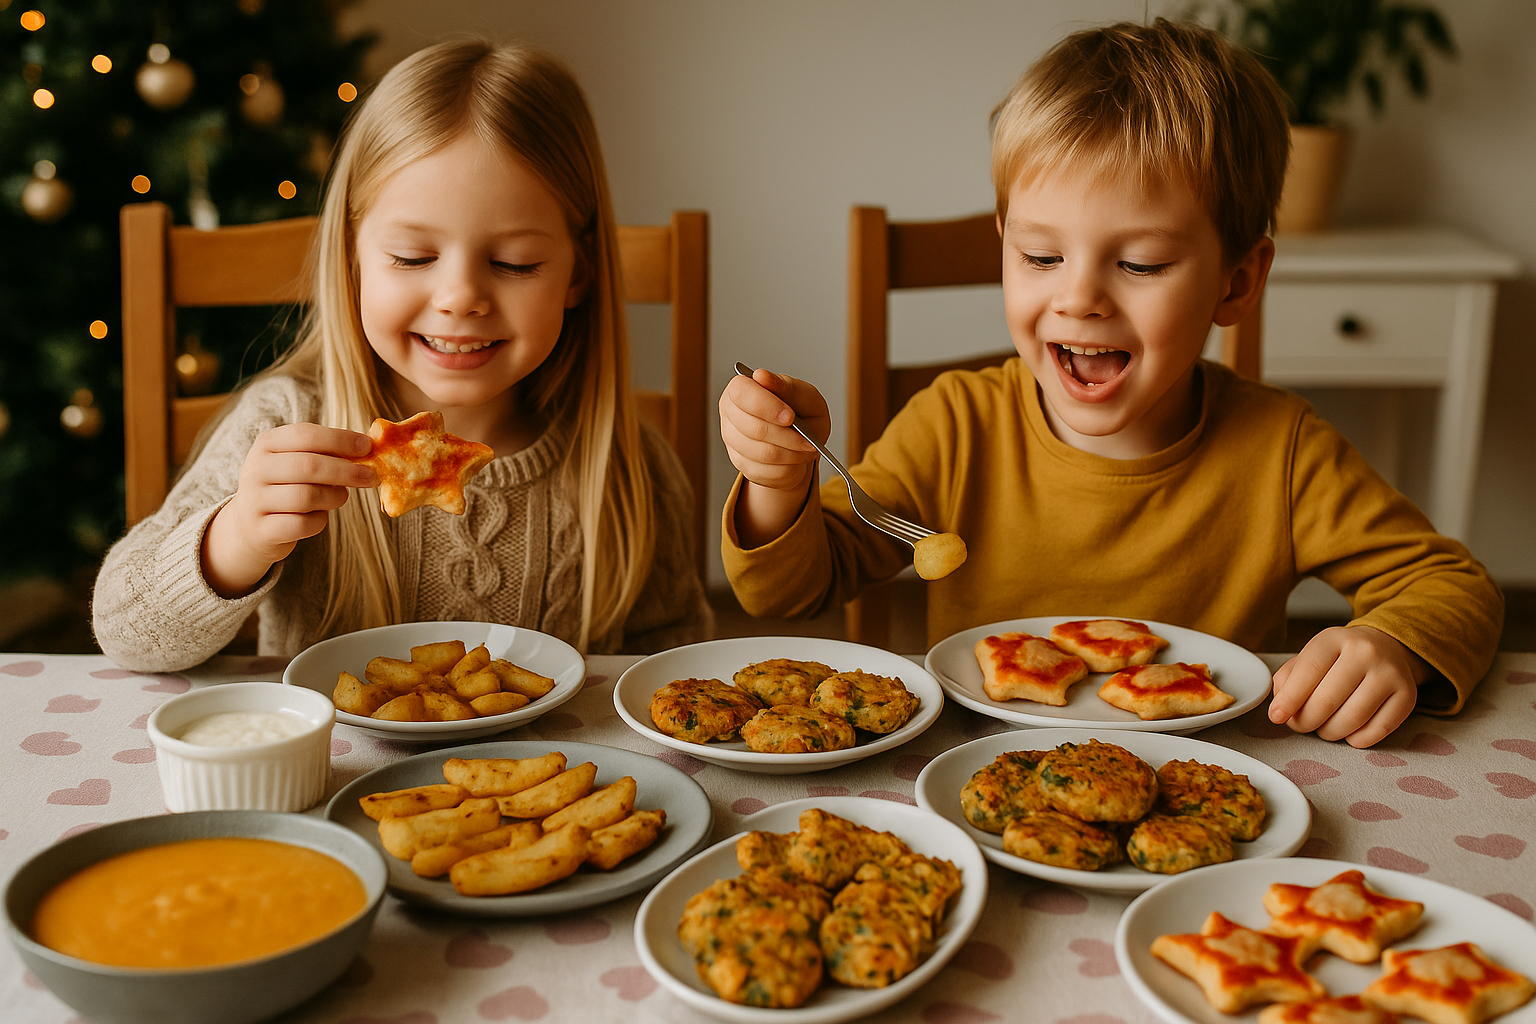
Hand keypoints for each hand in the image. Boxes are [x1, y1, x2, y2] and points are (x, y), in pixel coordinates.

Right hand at [201, 423, 376, 597]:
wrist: (249, 526)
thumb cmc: (286, 487)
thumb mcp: (297, 462)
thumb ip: (327, 453)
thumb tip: (370, 447)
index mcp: (267, 444)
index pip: (305, 434)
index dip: (340, 439)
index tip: (368, 447)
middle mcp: (255, 469)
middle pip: (308, 466)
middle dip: (346, 471)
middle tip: (371, 476)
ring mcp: (254, 500)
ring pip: (307, 496)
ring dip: (334, 497)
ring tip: (340, 497)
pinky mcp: (262, 530)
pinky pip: (303, 524)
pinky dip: (320, 521)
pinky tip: (319, 516)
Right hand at [719, 367, 830, 547]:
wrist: (804, 440)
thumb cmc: (802, 411)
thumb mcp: (803, 395)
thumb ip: (785, 386)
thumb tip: (760, 376)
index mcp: (740, 389)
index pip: (742, 393)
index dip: (767, 406)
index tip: (790, 417)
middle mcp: (730, 414)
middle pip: (753, 428)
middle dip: (787, 437)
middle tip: (809, 441)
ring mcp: (733, 442)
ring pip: (762, 454)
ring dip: (791, 454)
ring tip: (807, 449)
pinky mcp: (742, 465)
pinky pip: (766, 472)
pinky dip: (788, 468)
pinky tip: (796, 459)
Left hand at [1268, 624, 1427, 746]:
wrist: (1386, 647)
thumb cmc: (1339, 657)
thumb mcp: (1311, 655)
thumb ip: (1289, 679)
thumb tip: (1280, 710)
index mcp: (1334, 638)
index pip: (1307, 672)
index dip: (1289, 700)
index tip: (1277, 716)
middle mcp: (1365, 652)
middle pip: (1327, 701)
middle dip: (1306, 721)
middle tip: (1300, 725)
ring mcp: (1390, 674)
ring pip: (1351, 720)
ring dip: (1329, 733)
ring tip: (1324, 727)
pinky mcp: (1408, 696)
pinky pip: (1376, 732)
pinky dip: (1356, 739)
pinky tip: (1349, 731)